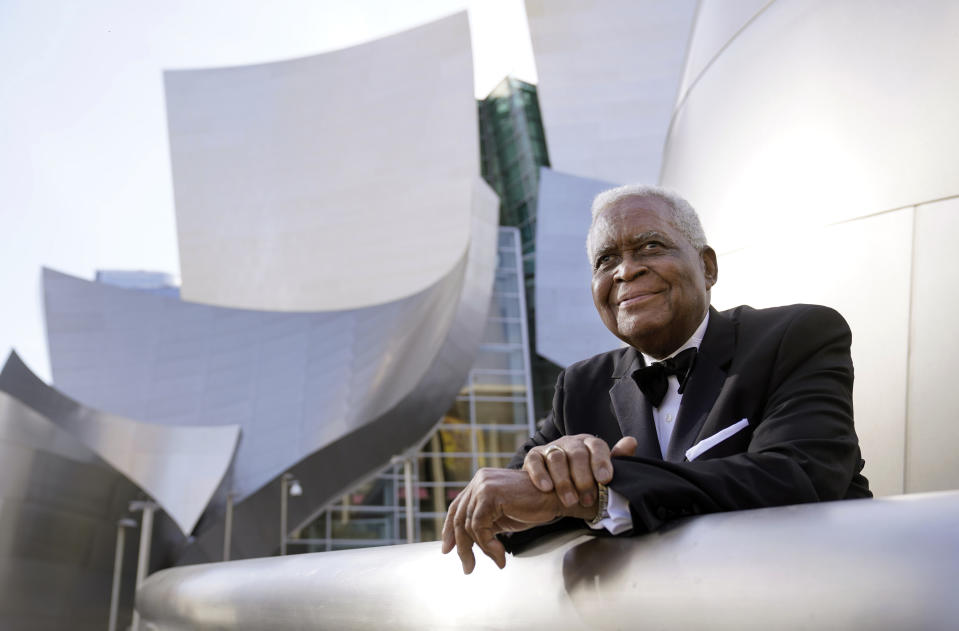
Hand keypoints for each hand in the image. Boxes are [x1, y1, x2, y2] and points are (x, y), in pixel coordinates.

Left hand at [440, 468, 593, 573]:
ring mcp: (483, 486)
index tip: (447, 549)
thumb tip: (464, 543)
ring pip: (469, 526)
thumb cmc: (533, 507)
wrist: (556, 498)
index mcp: (480, 482)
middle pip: (459, 518)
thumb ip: (484, 523)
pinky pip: (479, 527)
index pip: (457, 507)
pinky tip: (500, 555)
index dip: (449, 529)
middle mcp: (479, 480)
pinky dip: (488, 546)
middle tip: (468, 567)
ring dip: (482, 549)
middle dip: (462, 546)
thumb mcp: (502, 516)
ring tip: (497, 559)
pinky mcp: (490, 495)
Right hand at [523, 434, 637, 507]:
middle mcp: (570, 443)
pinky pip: (535, 462)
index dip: (602, 462)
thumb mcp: (599, 477)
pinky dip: (540, 475)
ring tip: (570, 500)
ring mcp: (550, 448)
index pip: (597, 446)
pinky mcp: (533, 457)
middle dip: (583, 478)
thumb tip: (631, 442)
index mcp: (589, 445)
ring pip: (556, 457)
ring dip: (564, 481)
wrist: (548, 495)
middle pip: (577, 453)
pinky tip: (547, 488)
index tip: (605, 480)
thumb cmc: (579, 484)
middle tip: (588, 498)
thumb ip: (615, 462)